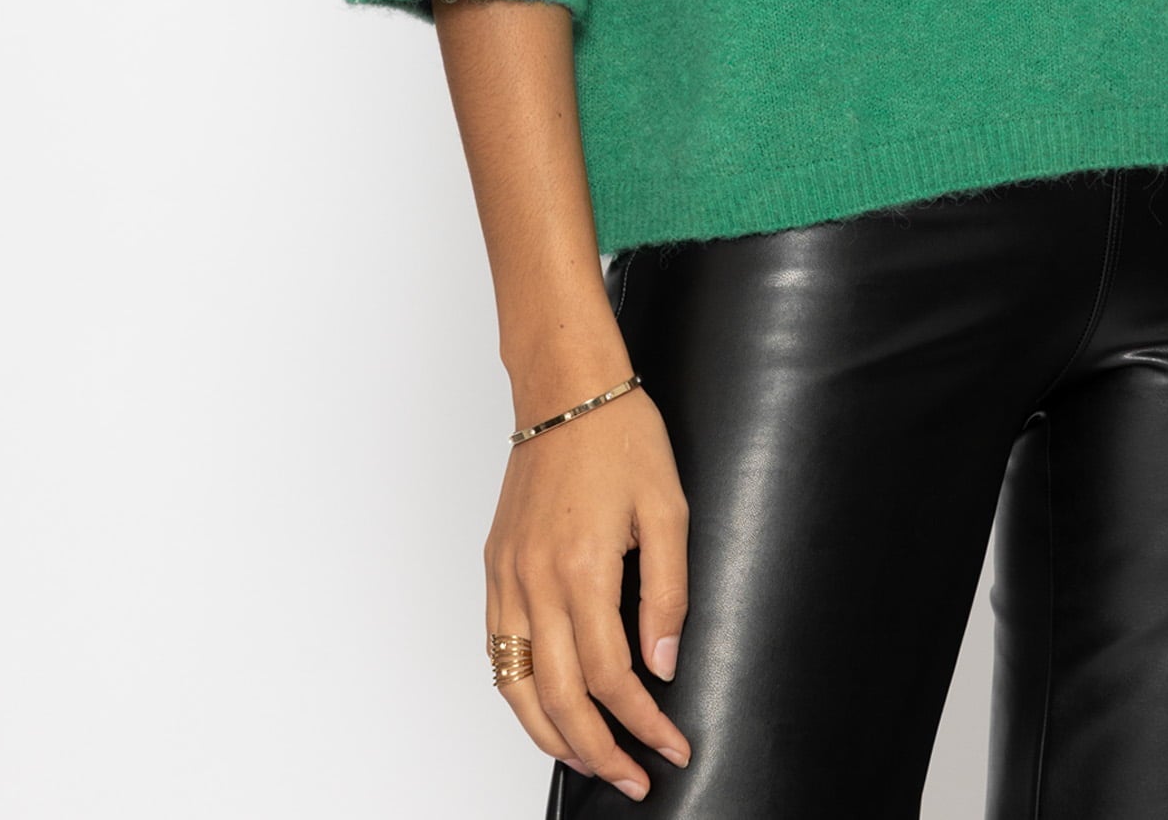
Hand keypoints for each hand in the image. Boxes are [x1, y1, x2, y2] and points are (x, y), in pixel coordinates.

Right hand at [485, 380, 691, 796]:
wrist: (566, 390)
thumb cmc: (621, 437)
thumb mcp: (668, 509)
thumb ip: (668, 592)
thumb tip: (663, 664)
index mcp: (583, 570)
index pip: (613, 679)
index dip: (644, 724)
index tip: (673, 746)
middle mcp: (535, 582)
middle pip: (561, 700)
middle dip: (600, 751)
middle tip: (635, 777)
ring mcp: (507, 577)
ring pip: (517, 688)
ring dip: (553, 737)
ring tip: (591, 760)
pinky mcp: (494, 568)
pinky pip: (497, 650)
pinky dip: (518, 694)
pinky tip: (545, 709)